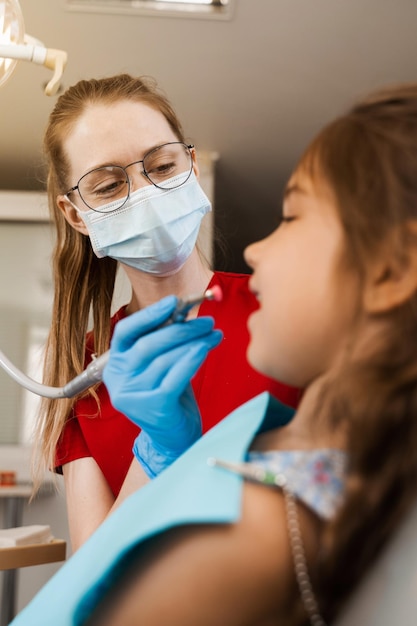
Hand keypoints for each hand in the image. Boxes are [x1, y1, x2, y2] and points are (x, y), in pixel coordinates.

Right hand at [102, 296, 222, 477]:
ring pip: (165, 359)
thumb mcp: (162, 365)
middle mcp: (118, 381)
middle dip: (181, 329)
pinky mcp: (152, 409)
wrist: (174, 439)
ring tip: (213, 333)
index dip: (149, 315)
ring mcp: (133, 396)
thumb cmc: (168, 395)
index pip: (125, 332)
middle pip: (148, 344)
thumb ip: (165, 341)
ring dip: (193, 342)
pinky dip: (193, 359)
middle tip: (206, 321)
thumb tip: (182, 310)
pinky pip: (176, 377)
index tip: (174, 302)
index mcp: (115, 365)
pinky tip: (206, 348)